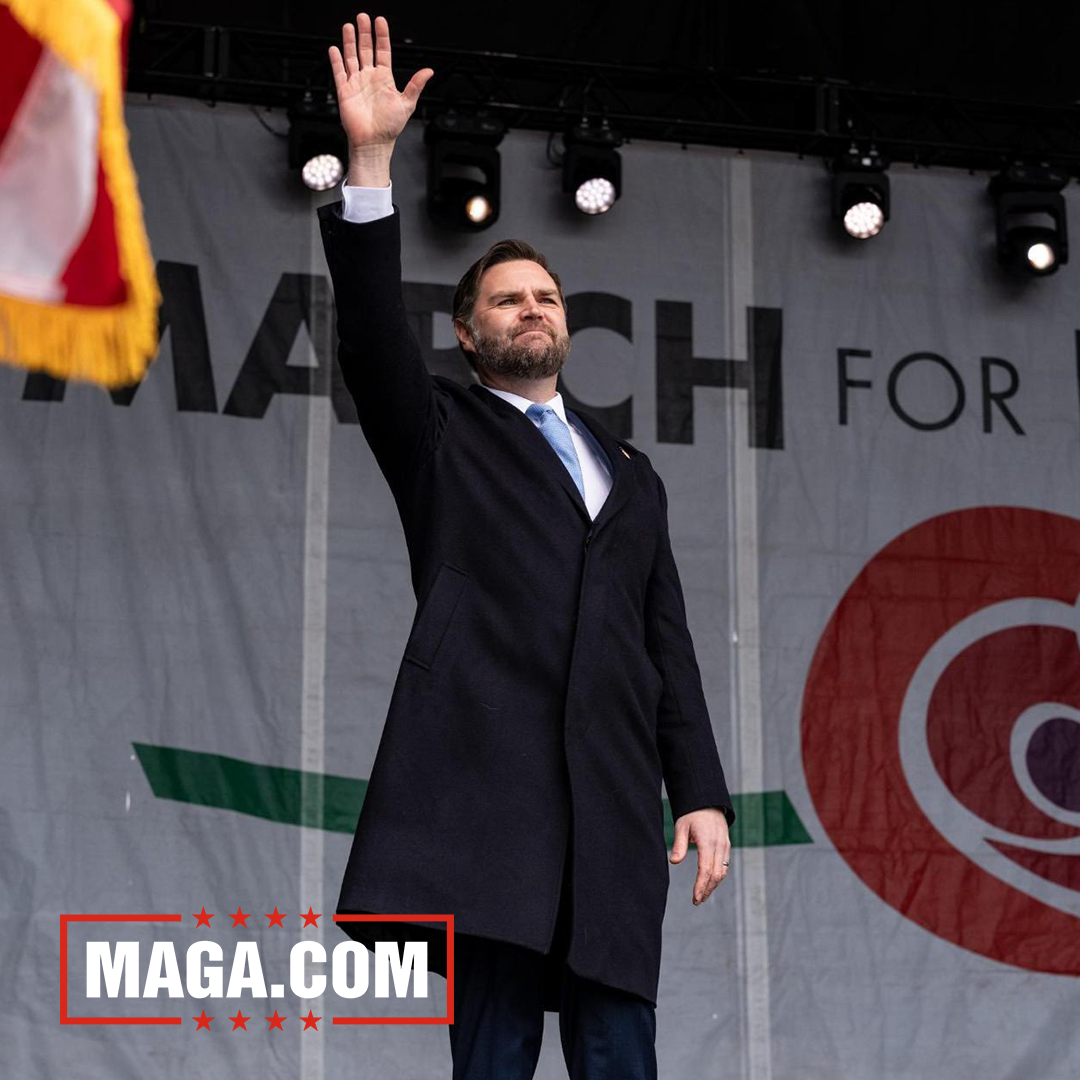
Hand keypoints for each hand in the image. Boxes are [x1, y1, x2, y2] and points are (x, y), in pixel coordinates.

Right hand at [327, 13, 432, 179]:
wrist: (374, 143)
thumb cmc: (390, 127)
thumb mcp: (407, 104)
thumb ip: (416, 85)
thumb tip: (429, 71)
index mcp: (385, 79)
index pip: (383, 51)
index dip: (382, 36)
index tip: (380, 21)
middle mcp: (369, 78)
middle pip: (365, 49)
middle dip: (364, 33)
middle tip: (362, 17)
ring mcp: (356, 83)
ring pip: (351, 57)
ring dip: (349, 41)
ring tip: (348, 26)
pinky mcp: (345, 91)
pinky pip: (339, 72)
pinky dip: (336, 60)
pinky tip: (334, 48)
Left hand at [669, 808, 730, 904]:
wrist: (707, 801)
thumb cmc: (692, 814)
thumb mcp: (681, 826)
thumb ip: (679, 845)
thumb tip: (674, 862)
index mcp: (707, 841)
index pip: (705, 869)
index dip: (701, 886)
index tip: (695, 898)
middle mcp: (719, 845)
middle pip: (716, 875)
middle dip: (707, 890)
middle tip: (697, 901)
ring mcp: (725, 846)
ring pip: (722, 872)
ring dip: (713, 886)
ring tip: (702, 896)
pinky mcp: (726, 846)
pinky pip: (725, 866)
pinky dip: (718, 877)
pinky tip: (709, 883)